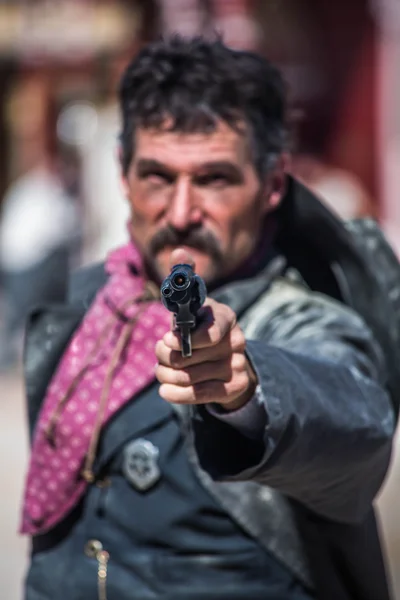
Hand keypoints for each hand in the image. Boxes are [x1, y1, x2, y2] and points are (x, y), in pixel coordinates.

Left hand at [155, 249, 257, 410]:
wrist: (226, 361)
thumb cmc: (199, 326)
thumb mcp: (191, 303)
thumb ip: (183, 277)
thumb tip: (179, 251)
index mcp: (225, 317)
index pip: (210, 332)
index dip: (185, 340)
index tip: (167, 339)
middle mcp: (237, 341)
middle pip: (191, 356)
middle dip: (165, 356)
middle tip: (161, 352)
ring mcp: (238, 365)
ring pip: (190, 376)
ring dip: (166, 375)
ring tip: (162, 370)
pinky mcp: (236, 387)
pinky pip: (201, 395)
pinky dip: (177, 393)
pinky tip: (165, 389)